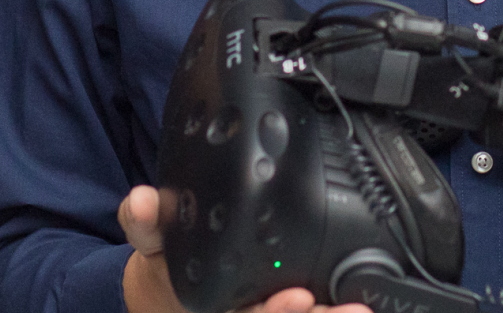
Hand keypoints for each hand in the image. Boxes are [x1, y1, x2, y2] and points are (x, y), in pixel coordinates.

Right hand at [119, 184, 371, 312]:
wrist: (166, 294)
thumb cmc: (168, 265)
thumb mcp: (152, 245)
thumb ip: (147, 222)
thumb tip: (140, 200)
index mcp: (216, 305)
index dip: (275, 310)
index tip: (299, 295)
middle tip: (352, 309)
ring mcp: (259, 310)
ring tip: (362, 308)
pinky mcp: (279, 304)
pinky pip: (310, 309)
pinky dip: (330, 308)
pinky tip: (361, 302)